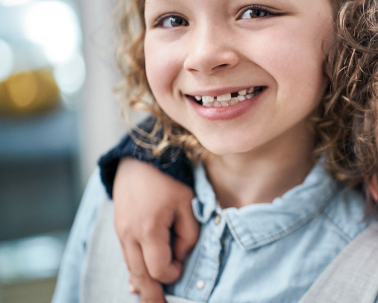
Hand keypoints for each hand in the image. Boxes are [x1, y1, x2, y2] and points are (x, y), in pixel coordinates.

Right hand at [113, 158, 198, 302]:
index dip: (172, 273)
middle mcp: (129, 234)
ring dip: (140, 284)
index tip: (181, 266)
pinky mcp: (119, 228)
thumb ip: (188, 235)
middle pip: (139, 274)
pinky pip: (126, 255)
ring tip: (149, 300)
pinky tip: (137, 282)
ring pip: (130, 266)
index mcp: (149, 228)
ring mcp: (121, 232)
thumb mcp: (188, 204)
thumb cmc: (169, 179)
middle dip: (150, 294)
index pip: (159, 268)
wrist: (139, 159)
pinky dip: (134, 269)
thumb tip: (179, 258)